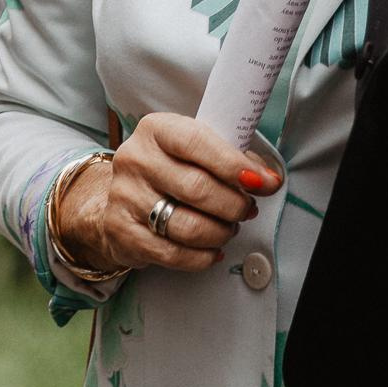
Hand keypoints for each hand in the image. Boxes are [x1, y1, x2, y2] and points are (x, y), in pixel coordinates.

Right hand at [55, 114, 280, 275]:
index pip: (198, 143)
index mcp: (156, 129)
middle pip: (197, 188)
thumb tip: (269, 180)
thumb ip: (231, 158)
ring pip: (187, 226)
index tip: (263, 183)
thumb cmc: (167, 170)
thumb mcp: (194, 150)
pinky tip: (212, 250)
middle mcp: (136, 159)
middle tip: (247, 210)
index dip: (234, 165)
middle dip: (234, 205)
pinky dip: (201, 257)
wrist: (118, 197)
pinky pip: (172, 253)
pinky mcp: (121, 230)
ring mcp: (125, 196)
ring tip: (228, 229)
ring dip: (220, 233)